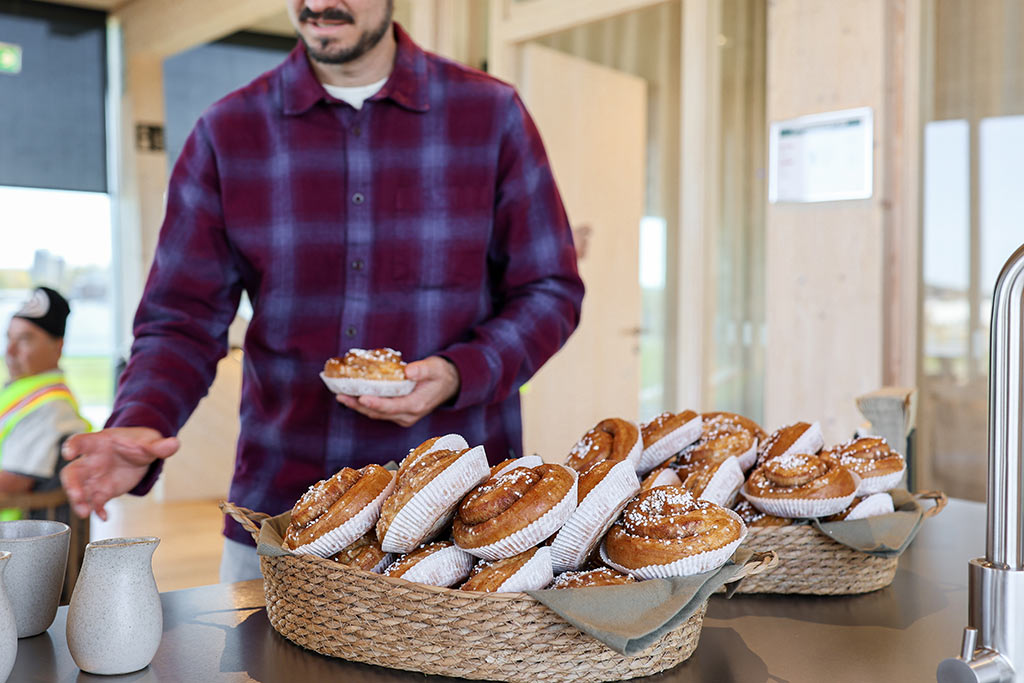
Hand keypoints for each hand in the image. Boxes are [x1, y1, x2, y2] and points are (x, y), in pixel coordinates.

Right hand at [60, 427, 179, 520]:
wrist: (143, 453)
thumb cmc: (140, 442)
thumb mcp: (150, 442)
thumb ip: (160, 445)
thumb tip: (175, 443)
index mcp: (99, 443)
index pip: (81, 441)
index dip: (72, 446)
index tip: (69, 453)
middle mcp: (91, 461)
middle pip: (73, 472)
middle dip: (72, 484)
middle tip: (76, 495)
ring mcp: (95, 478)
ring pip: (79, 490)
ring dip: (79, 501)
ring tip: (85, 512)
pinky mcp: (103, 491)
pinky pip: (95, 502)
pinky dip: (97, 509)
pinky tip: (104, 516)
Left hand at [335, 355, 459, 427]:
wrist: (449, 384)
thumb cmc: (441, 374)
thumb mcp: (435, 368)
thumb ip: (421, 370)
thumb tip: (407, 371)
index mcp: (417, 405)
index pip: (393, 407)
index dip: (376, 403)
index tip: (361, 397)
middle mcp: (408, 415)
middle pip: (379, 412)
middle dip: (359, 405)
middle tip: (341, 396)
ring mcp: (403, 416)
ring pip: (377, 414)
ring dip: (358, 406)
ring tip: (341, 396)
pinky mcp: (398, 413)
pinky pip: (379, 411)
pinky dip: (366, 405)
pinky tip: (353, 396)